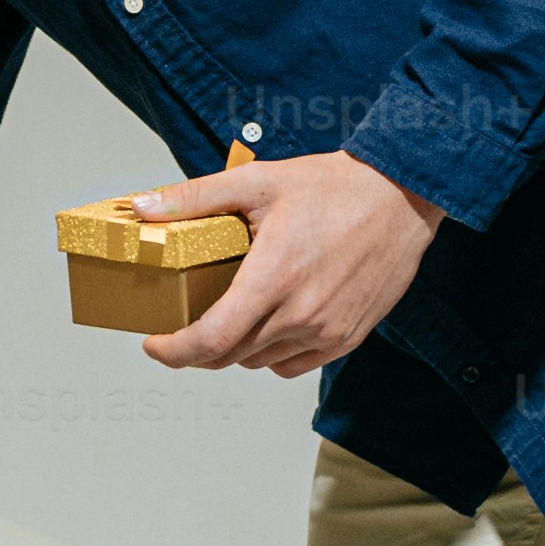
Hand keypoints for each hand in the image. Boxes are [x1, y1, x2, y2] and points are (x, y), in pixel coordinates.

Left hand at [133, 147, 437, 375]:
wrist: (401, 196)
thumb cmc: (332, 186)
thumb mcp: (256, 182)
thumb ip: (194, 198)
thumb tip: (142, 207)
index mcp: (272, 280)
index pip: (210, 341)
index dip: (174, 352)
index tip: (154, 344)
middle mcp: (300, 315)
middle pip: (230, 355)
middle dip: (197, 347)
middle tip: (183, 324)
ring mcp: (327, 331)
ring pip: (260, 361)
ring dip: (236, 348)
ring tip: (230, 314)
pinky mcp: (348, 337)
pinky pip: (293, 364)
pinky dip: (271, 352)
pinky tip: (268, 323)